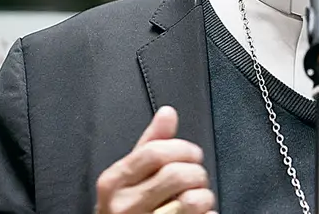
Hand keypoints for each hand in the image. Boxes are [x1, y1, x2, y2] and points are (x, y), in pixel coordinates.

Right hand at [95, 106, 215, 213]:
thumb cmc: (127, 208)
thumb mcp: (129, 175)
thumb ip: (150, 144)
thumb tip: (167, 113)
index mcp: (114, 181)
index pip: (155, 152)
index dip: (183, 149)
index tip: (193, 154)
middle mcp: (124, 205)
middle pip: (176, 175)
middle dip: (197, 173)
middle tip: (197, 178)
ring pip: (190, 201)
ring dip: (204, 197)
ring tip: (199, 199)